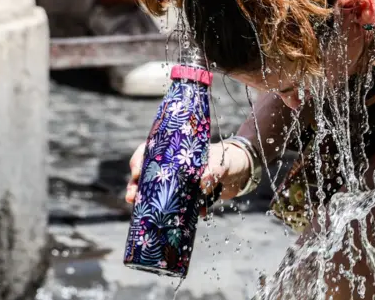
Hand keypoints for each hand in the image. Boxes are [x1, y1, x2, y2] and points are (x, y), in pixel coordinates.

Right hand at [125, 140, 251, 204]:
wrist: (242, 172)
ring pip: (155, 191)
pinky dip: (169, 215)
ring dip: (145, 201)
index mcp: (177, 152)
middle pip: (147, 173)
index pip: (151, 151)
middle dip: (135, 184)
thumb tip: (201, 185)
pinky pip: (172, 208)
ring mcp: (178, 184)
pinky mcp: (187, 200)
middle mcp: (173, 167)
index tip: (137, 170)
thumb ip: (213, 172)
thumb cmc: (229, 160)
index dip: (139, 159)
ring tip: (138, 211)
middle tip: (131, 196)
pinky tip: (169, 223)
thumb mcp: (221, 163)